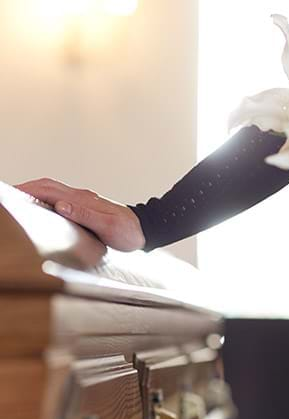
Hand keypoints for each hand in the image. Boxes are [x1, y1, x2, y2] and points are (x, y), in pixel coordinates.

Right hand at [16, 178, 145, 251]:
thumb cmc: (129, 232)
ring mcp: (84, 202)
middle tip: (9, 197)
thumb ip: (86, 215)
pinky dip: (45, 200)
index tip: (12, 194)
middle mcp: (82, 197)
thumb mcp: (109, 227)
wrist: (146, 231)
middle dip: (25, 189)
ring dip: (34, 193)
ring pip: (53, 191)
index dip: (27, 190)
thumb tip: (61, 206)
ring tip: (19, 202)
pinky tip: (40, 209)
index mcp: (83, 200)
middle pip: (47, 186)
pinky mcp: (86, 208)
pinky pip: (60, 199)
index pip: (49, 190)